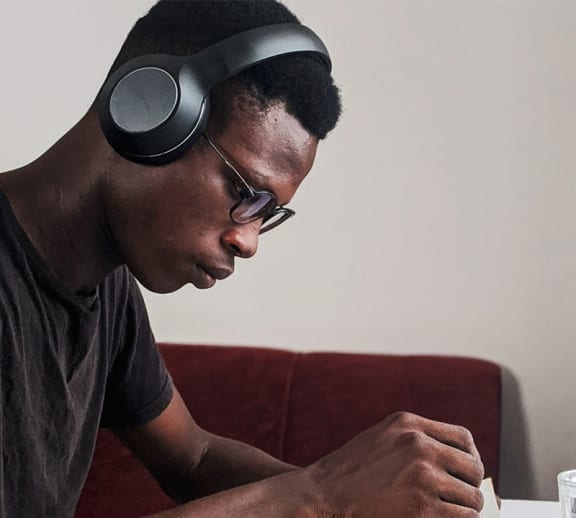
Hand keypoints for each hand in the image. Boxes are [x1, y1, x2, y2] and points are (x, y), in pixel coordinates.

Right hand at [304, 412, 484, 517]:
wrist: (322, 494)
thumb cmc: (351, 471)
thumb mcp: (382, 438)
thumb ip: (416, 440)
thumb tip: (462, 461)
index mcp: (408, 424)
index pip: (463, 438)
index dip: (469, 458)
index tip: (464, 474)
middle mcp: (418, 444)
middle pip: (473, 468)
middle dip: (468, 486)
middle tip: (455, 499)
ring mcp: (422, 475)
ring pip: (472, 497)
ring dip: (462, 509)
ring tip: (442, 512)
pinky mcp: (422, 507)